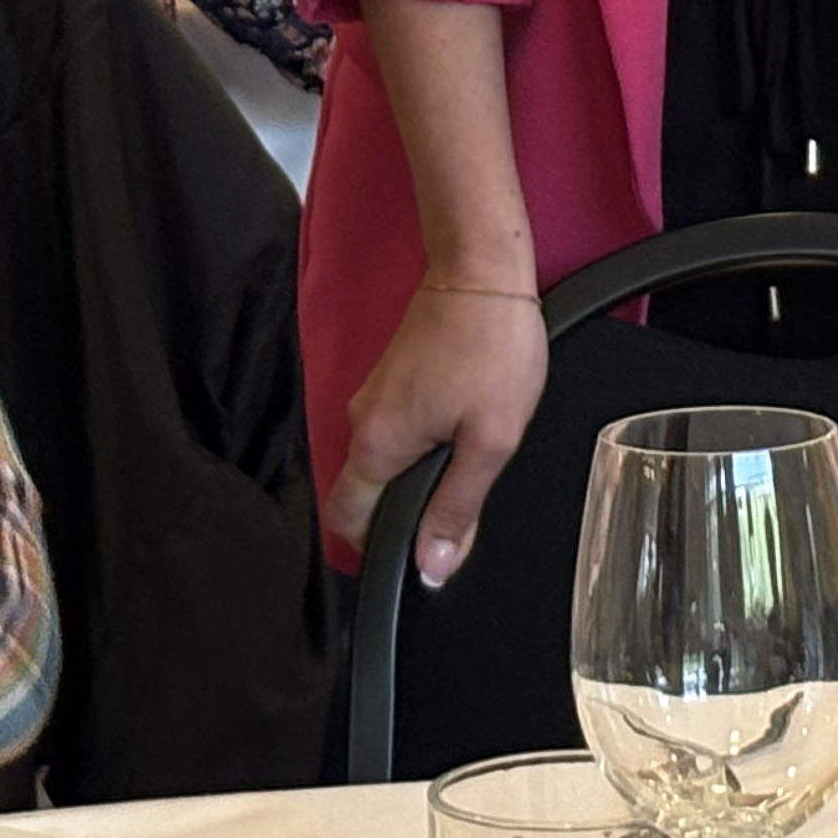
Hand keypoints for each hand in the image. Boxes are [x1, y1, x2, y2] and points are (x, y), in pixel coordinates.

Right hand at [323, 283, 548, 589]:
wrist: (482, 271)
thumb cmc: (491, 345)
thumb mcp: (489, 441)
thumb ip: (457, 508)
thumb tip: (431, 565)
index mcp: (377, 444)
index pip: (346, 519)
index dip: (379, 546)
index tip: (421, 549)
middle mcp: (362, 422)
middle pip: (364, 493)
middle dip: (405, 510)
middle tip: (458, 502)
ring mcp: (373, 397)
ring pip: (382, 462)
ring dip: (418, 473)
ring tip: (467, 454)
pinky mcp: (391, 380)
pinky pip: (394, 432)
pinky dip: (421, 444)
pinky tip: (462, 427)